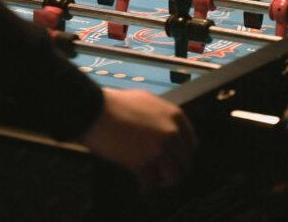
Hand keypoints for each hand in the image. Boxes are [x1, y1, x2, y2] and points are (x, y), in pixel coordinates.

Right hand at [81, 89, 196, 190]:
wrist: (96, 110)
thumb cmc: (116, 103)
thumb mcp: (147, 100)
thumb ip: (161, 115)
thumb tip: (165, 128)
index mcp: (175, 116)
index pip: (191, 144)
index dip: (183, 156)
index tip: (177, 162)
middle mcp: (172, 132)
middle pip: (184, 163)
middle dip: (173, 171)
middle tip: (163, 176)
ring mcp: (159, 148)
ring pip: (172, 177)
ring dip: (162, 182)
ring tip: (152, 182)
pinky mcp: (143, 162)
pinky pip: (150, 183)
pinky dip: (145, 187)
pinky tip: (139, 185)